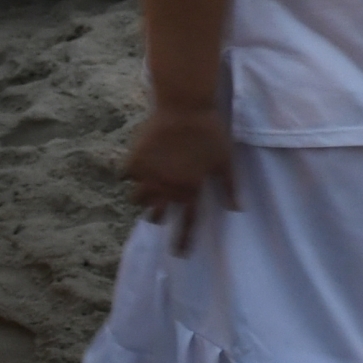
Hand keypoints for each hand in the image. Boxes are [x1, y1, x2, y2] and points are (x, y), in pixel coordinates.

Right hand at [124, 100, 237, 251]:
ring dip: (144, 195)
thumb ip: (229, 186)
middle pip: (156, 214)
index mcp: (190, 190)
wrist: (185, 106)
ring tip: (147, 187)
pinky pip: (125, 175)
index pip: (188, 222)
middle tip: (159, 206)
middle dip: (157, 213)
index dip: (183, 240)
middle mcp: (166, 188)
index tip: (179, 255)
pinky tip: (135, 165)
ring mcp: (148, 176)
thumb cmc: (210, 132)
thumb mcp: (225, 160)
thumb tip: (236, 209)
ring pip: (138, 198)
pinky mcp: (134, 161)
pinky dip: (131, 172)